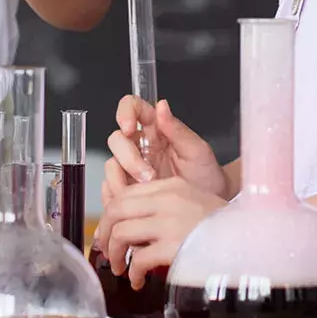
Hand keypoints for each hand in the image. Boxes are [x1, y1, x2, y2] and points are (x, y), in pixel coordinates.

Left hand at [94, 177, 226, 286]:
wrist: (249, 240)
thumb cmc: (220, 227)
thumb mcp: (191, 202)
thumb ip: (162, 205)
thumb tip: (127, 223)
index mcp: (171, 186)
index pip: (125, 194)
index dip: (109, 215)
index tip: (108, 231)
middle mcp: (168, 200)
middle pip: (116, 210)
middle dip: (104, 234)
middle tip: (106, 250)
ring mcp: (170, 222)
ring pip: (121, 233)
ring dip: (115, 255)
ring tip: (121, 268)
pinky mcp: (173, 247)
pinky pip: (138, 259)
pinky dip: (133, 273)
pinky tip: (139, 280)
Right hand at [103, 97, 227, 197]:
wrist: (205, 211)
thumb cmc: (206, 176)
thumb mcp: (197, 151)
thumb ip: (178, 129)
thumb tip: (161, 106)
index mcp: (156, 129)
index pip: (133, 108)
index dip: (125, 112)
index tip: (129, 127)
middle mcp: (140, 146)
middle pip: (116, 139)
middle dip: (129, 159)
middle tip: (149, 175)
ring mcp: (130, 169)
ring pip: (111, 165)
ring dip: (124, 180)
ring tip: (149, 191)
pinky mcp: (126, 190)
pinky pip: (109, 190)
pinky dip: (118, 196)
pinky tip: (136, 201)